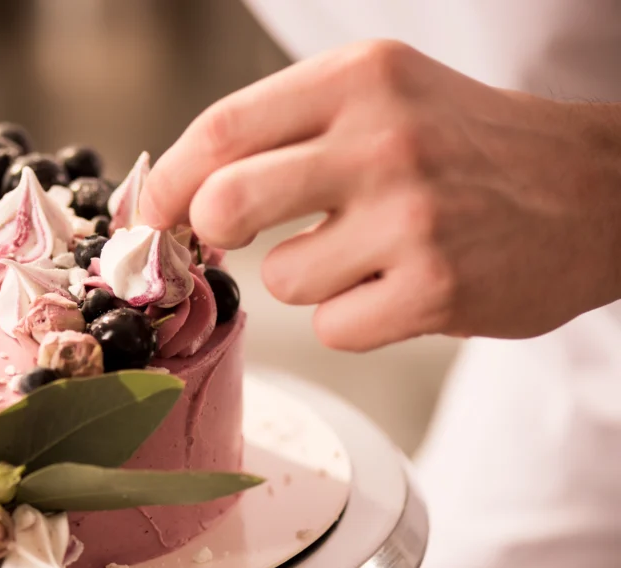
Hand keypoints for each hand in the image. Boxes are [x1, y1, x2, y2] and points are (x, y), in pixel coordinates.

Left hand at [139, 40, 620, 350]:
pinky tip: (399, 289)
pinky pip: (334, 327)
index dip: (166, 183)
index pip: (221, 130)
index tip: (150, 215)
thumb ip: (288, 132)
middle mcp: (384, 139)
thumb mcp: (384, 97)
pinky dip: (352, 318)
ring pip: (283, 280)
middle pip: (228, 202)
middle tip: (227, 239)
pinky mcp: (437, 288)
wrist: (594, 190)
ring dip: (309, 279)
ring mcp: (413, 216)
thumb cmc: (466, 147)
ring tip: (368, 254)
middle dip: (207, 234)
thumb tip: (186, 193)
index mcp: (359, 80)